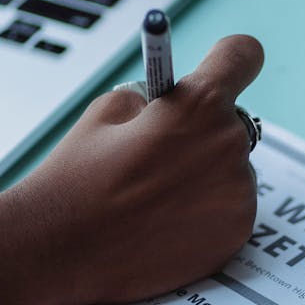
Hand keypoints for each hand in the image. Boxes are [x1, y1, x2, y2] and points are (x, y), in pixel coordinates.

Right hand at [0, 35, 262, 304]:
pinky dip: (208, 211)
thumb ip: (156, 97)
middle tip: (162, 153)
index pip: (242, 54)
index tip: (222, 68)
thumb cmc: (80, 178)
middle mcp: (230, 145)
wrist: (62, 250)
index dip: (229, 59)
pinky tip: (166, 221)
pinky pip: (231, 206)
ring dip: (207, 174)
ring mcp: (238, 193)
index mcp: (201, 104)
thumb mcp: (109, 109)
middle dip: (204, 129)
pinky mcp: (237, 233)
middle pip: (233, 121)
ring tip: (157, 195)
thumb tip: (174, 103)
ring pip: (233, 168)